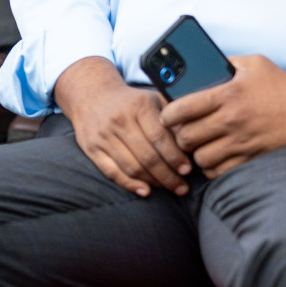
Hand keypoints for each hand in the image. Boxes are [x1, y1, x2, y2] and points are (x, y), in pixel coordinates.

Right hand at [54, 56, 191, 197]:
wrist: (91, 95)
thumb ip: (173, 116)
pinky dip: (130, 184)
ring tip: (169, 188)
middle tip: (183, 186)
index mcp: (138, 106)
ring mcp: (103, 135)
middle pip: (147, 156)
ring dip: (154, 182)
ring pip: (132, 167)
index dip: (176, 157)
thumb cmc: (130, 101)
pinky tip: (145, 191)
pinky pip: (112, 172)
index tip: (188, 170)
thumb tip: (194, 138)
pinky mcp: (91, 148)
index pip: (160, 137)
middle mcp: (119, 120)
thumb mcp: (152, 98)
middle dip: (169, 175)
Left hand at [161, 55, 285, 177]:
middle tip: (181, 132)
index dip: (167, 115)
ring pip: (201, 158)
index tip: (166, 116)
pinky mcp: (254, 158)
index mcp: (227, 95)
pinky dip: (214, 168)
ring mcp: (244, 142)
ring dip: (195, 154)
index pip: (182, 109)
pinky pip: (222, 172)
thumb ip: (225, 63)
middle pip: (187, 137)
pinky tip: (215, 158)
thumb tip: (200, 66)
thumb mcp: (253, 64)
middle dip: (178, 136)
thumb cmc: (282, 85)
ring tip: (198, 146)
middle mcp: (232, 120)